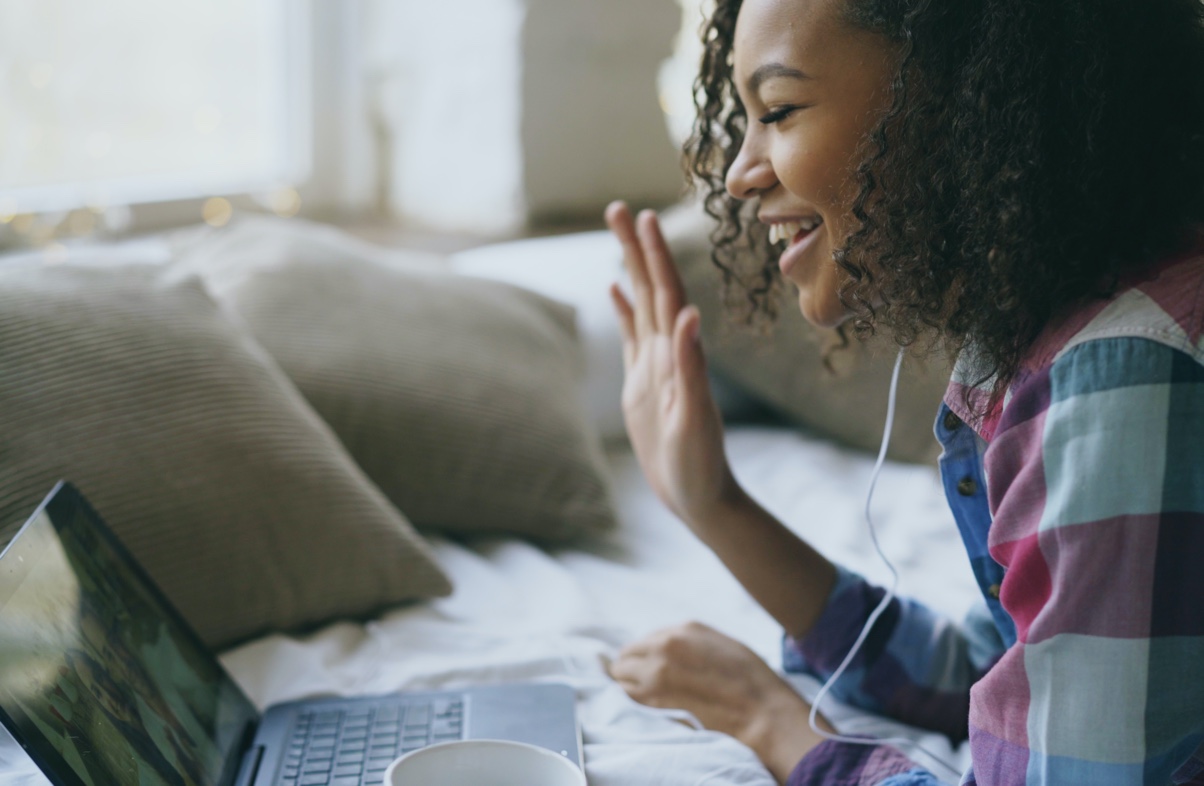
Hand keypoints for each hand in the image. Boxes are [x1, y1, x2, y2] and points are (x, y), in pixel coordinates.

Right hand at [605, 201, 738, 526]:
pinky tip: (614, 289)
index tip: (644, 217)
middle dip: (635, 247)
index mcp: (680, 354)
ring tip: (617, 232)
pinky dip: (624, 309)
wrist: (699, 495)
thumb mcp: (694, 416)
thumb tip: (689, 316)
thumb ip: (692, 366)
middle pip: (649, 287)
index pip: (665, 293)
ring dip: (630, 267)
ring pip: (640, 304)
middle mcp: (668, 351)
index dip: (655, 255)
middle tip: (617, 208)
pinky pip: (632, 335)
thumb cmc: (700, 462)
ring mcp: (654, 365)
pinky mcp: (642, 382)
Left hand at [609, 622, 831, 783]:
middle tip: (641, 683)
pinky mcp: (655, 697)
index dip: (645, 656)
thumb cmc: (750, 679)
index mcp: (683, 629)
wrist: (760, 709)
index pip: (645, 640)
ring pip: (621, 676)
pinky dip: (632, 699)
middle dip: (630, 668)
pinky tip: (647, 704)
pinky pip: (628, 696)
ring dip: (628, 684)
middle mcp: (665, 645)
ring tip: (644, 694)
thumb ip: (689, 643)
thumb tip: (668, 649)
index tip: (649, 668)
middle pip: (627, 655)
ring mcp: (657, 671)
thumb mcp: (720, 644)